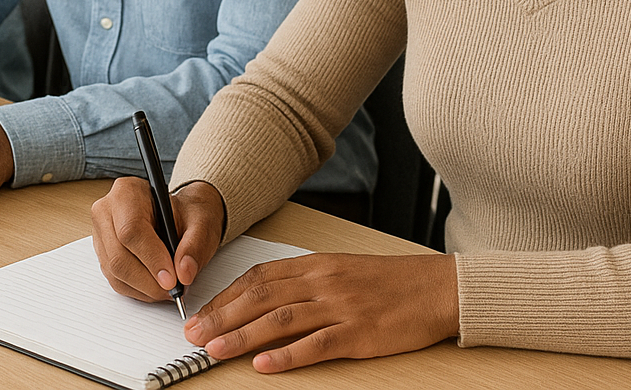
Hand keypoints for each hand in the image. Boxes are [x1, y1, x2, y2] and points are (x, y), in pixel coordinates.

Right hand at [92, 178, 224, 301]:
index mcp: (128, 192)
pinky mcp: (104, 254)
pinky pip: (115, 280)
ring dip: (144, 288)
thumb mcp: (202, 222)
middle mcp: (107, 212)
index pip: (131, 230)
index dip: (151, 258)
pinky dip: (138, 290)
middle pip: (119, 256)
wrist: (181, 216)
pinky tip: (155, 286)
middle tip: (173, 289)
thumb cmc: (187, 214)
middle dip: (148, 280)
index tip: (171, 278)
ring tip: (168, 288)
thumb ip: (195, 246)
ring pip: (115, 272)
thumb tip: (184, 272)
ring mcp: (102, 235)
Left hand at [185, 251, 459, 372]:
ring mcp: (340, 307)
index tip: (201, 311)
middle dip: (222, 316)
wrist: (436, 288)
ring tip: (215, 349)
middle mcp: (323, 282)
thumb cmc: (389, 282)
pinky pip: (316, 345)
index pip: (259, 278)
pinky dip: (287, 356)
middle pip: (261, 297)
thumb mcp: (341, 271)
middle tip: (194, 333)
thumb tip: (265, 299)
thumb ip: (305, 282)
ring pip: (281, 320)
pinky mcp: (359, 332)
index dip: (226, 295)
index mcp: (316, 265)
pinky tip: (264, 364)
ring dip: (243, 334)